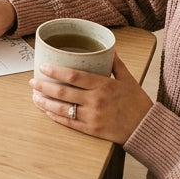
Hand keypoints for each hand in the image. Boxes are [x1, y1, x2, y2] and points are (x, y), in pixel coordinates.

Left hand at [28, 54, 152, 143]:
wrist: (147, 128)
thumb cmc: (138, 102)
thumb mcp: (129, 79)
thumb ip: (116, 64)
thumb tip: (108, 48)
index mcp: (104, 85)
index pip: (74, 76)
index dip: (55, 71)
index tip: (43, 67)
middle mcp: (96, 101)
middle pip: (63, 92)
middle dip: (44, 86)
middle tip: (32, 82)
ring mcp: (92, 116)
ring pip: (62, 108)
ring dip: (45, 102)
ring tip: (34, 97)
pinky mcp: (91, 130)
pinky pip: (69, 122)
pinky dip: (55, 116)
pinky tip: (46, 111)